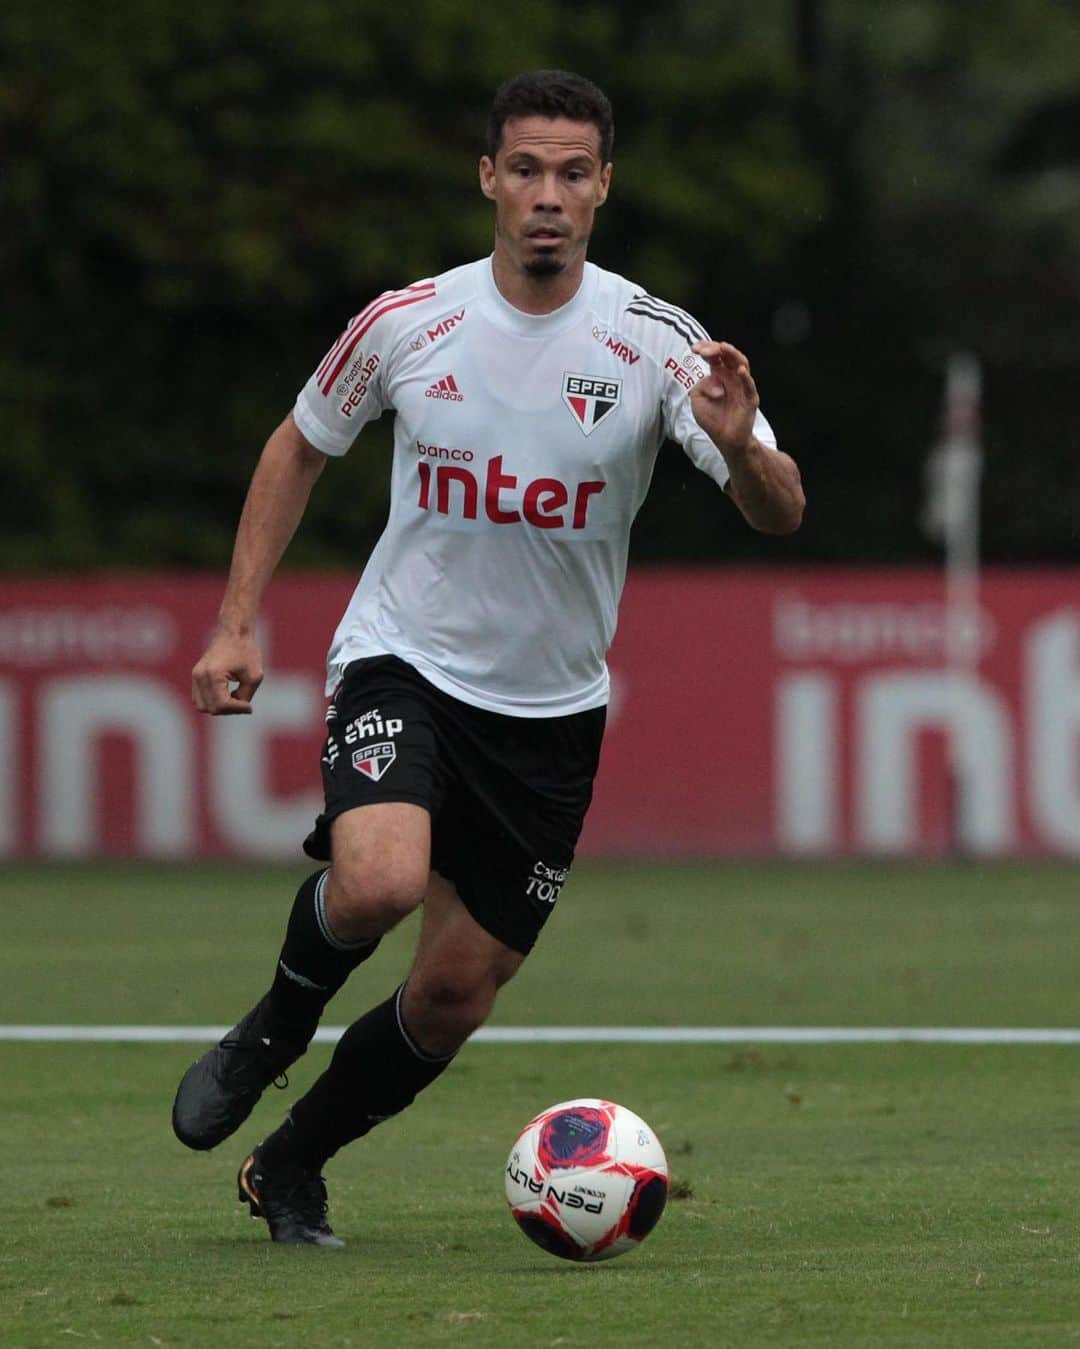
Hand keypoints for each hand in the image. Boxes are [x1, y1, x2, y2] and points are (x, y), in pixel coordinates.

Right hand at [191, 627, 263, 714]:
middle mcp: (200, 676)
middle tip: (244, 702)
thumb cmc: (246, 651)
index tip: (250, 706)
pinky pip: (200, 699)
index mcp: (214, 674)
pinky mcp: (196, 676)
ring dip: (219, 708)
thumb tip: (239, 709)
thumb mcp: (254, 676)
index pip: (221, 704)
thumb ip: (246, 696)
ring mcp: (195, 676)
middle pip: (211, 708)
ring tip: (235, 699)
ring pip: (202, 706)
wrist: (234, 632)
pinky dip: (212, 702)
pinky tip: (227, 695)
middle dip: (229, 709)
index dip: (237, 709)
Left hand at [688, 340, 759, 457]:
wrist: (725, 440)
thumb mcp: (697, 400)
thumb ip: (700, 386)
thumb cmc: (713, 419)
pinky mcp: (750, 398)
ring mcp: (742, 386)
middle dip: (715, 349)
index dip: (705, 349)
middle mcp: (731, 377)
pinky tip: (739, 370)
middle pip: (727, 356)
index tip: (694, 348)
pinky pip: (749, 385)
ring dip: (732, 354)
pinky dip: (745, 377)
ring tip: (723, 348)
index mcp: (719, 376)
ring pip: (742, 364)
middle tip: (704, 349)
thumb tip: (714, 380)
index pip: (714, 356)